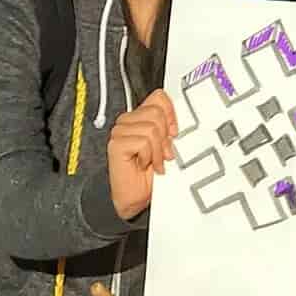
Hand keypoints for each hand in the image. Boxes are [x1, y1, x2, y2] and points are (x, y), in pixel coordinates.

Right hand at [107, 89, 178, 219]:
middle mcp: (128, 121)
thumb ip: (169, 130)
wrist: (135, 198)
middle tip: (162, 153)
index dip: (171, 113)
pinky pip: (143, 141)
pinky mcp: (117, 143)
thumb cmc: (148, 176)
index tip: (174, 132)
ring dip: (157, 151)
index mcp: (140, 118)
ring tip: (153, 162)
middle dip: (165, 137)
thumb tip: (179, 121)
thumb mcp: (165, 148)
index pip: (158, 97)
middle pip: (157, 112)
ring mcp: (120, 131)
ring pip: (152, 128)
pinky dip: (148, 157)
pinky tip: (143, 164)